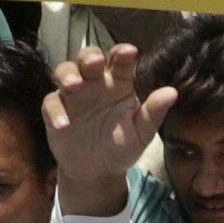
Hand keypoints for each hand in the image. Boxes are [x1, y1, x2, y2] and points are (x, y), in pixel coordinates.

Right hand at [43, 41, 174, 199]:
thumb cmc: (122, 145)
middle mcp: (95, 83)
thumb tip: (172, 92)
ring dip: (68, 74)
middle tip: (95, 62)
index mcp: (118, 82)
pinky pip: (51, 103)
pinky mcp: (55, 111)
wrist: (97, 171)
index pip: (120, 61)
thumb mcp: (141, 132)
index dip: (122, 53)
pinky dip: (55, 111)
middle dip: (90, 56)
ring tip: (75, 86)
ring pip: (65, 71)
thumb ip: (153, 112)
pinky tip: (64, 124)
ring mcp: (73, 95)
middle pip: (88, 58)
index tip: (128, 51)